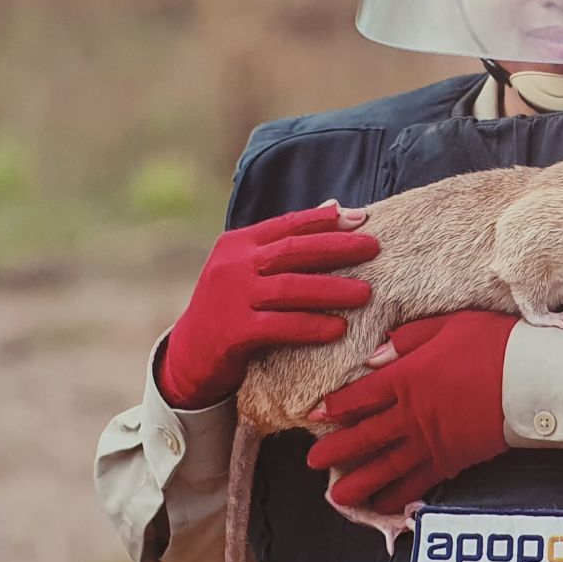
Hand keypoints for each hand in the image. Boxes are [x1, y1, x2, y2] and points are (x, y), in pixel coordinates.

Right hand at [158, 201, 378, 408]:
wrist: (189, 355)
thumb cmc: (231, 305)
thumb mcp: (249, 267)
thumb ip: (286, 241)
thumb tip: (334, 206)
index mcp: (238, 243)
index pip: (287, 225)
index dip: (325, 221)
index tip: (361, 218)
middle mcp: (234, 265)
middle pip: (293, 251)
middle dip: (337, 248)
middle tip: (373, 248)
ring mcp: (232, 298)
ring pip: (290, 288)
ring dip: (332, 289)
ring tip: (366, 293)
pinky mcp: (233, 332)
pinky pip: (281, 326)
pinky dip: (312, 326)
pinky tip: (339, 328)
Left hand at [306, 310, 517, 511]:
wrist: (530, 378)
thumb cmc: (492, 343)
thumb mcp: (447, 326)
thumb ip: (408, 340)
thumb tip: (374, 357)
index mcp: (406, 377)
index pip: (359, 396)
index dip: (335, 407)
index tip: (316, 414)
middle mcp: (411, 414)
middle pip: (363, 436)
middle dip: (335, 451)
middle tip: (313, 462)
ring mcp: (430, 441)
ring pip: (384, 466)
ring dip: (358, 482)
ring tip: (336, 496)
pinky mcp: (451, 460)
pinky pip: (417, 483)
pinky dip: (398, 496)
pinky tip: (383, 504)